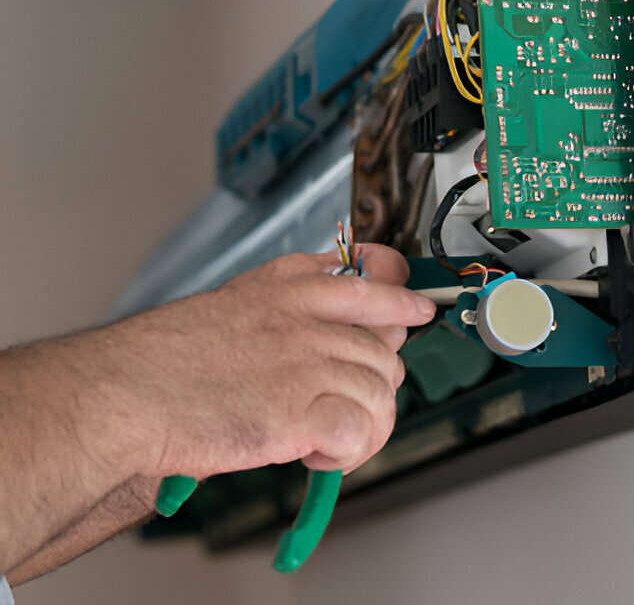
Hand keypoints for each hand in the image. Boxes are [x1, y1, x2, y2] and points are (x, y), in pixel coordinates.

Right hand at [103, 244, 434, 478]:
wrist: (119, 394)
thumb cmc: (161, 360)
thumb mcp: (231, 304)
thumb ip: (285, 304)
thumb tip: (338, 325)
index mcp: (287, 287)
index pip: (372, 277)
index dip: (402, 298)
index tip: (416, 310)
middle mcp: (305, 318)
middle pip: (385, 349)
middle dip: (373, 385)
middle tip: (344, 409)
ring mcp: (306, 362)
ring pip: (381, 392)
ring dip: (363, 425)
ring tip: (324, 440)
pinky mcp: (300, 411)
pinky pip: (361, 431)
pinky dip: (348, 452)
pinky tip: (316, 456)